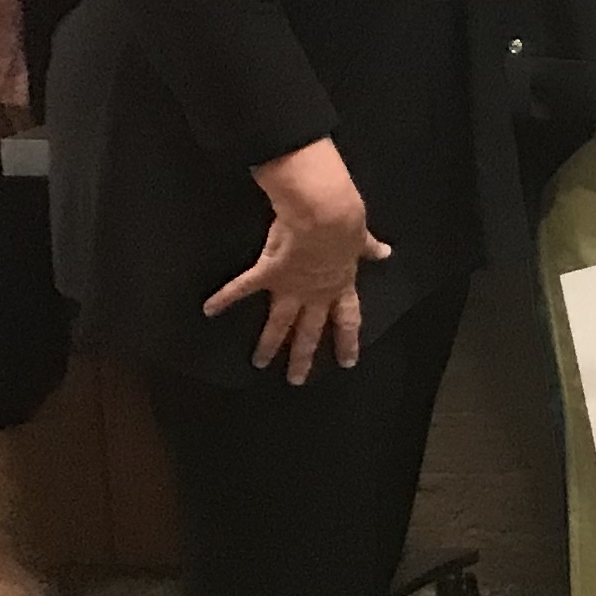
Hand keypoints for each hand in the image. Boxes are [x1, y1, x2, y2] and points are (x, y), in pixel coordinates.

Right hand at [208, 137, 388, 383]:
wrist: (326, 214)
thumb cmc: (347, 223)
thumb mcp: (360, 239)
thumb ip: (368, 248)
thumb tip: (386, 252)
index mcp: (340, 284)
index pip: (347, 320)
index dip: (347, 342)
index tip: (346, 363)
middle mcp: (315, 293)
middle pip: (310, 331)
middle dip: (304, 356)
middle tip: (297, 380)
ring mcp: (291, 287)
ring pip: (279, 323)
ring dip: (269, 344)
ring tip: (260, 363)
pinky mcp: (268, 274)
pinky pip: (242, 288)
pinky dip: (225, 298)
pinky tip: (209, 309)